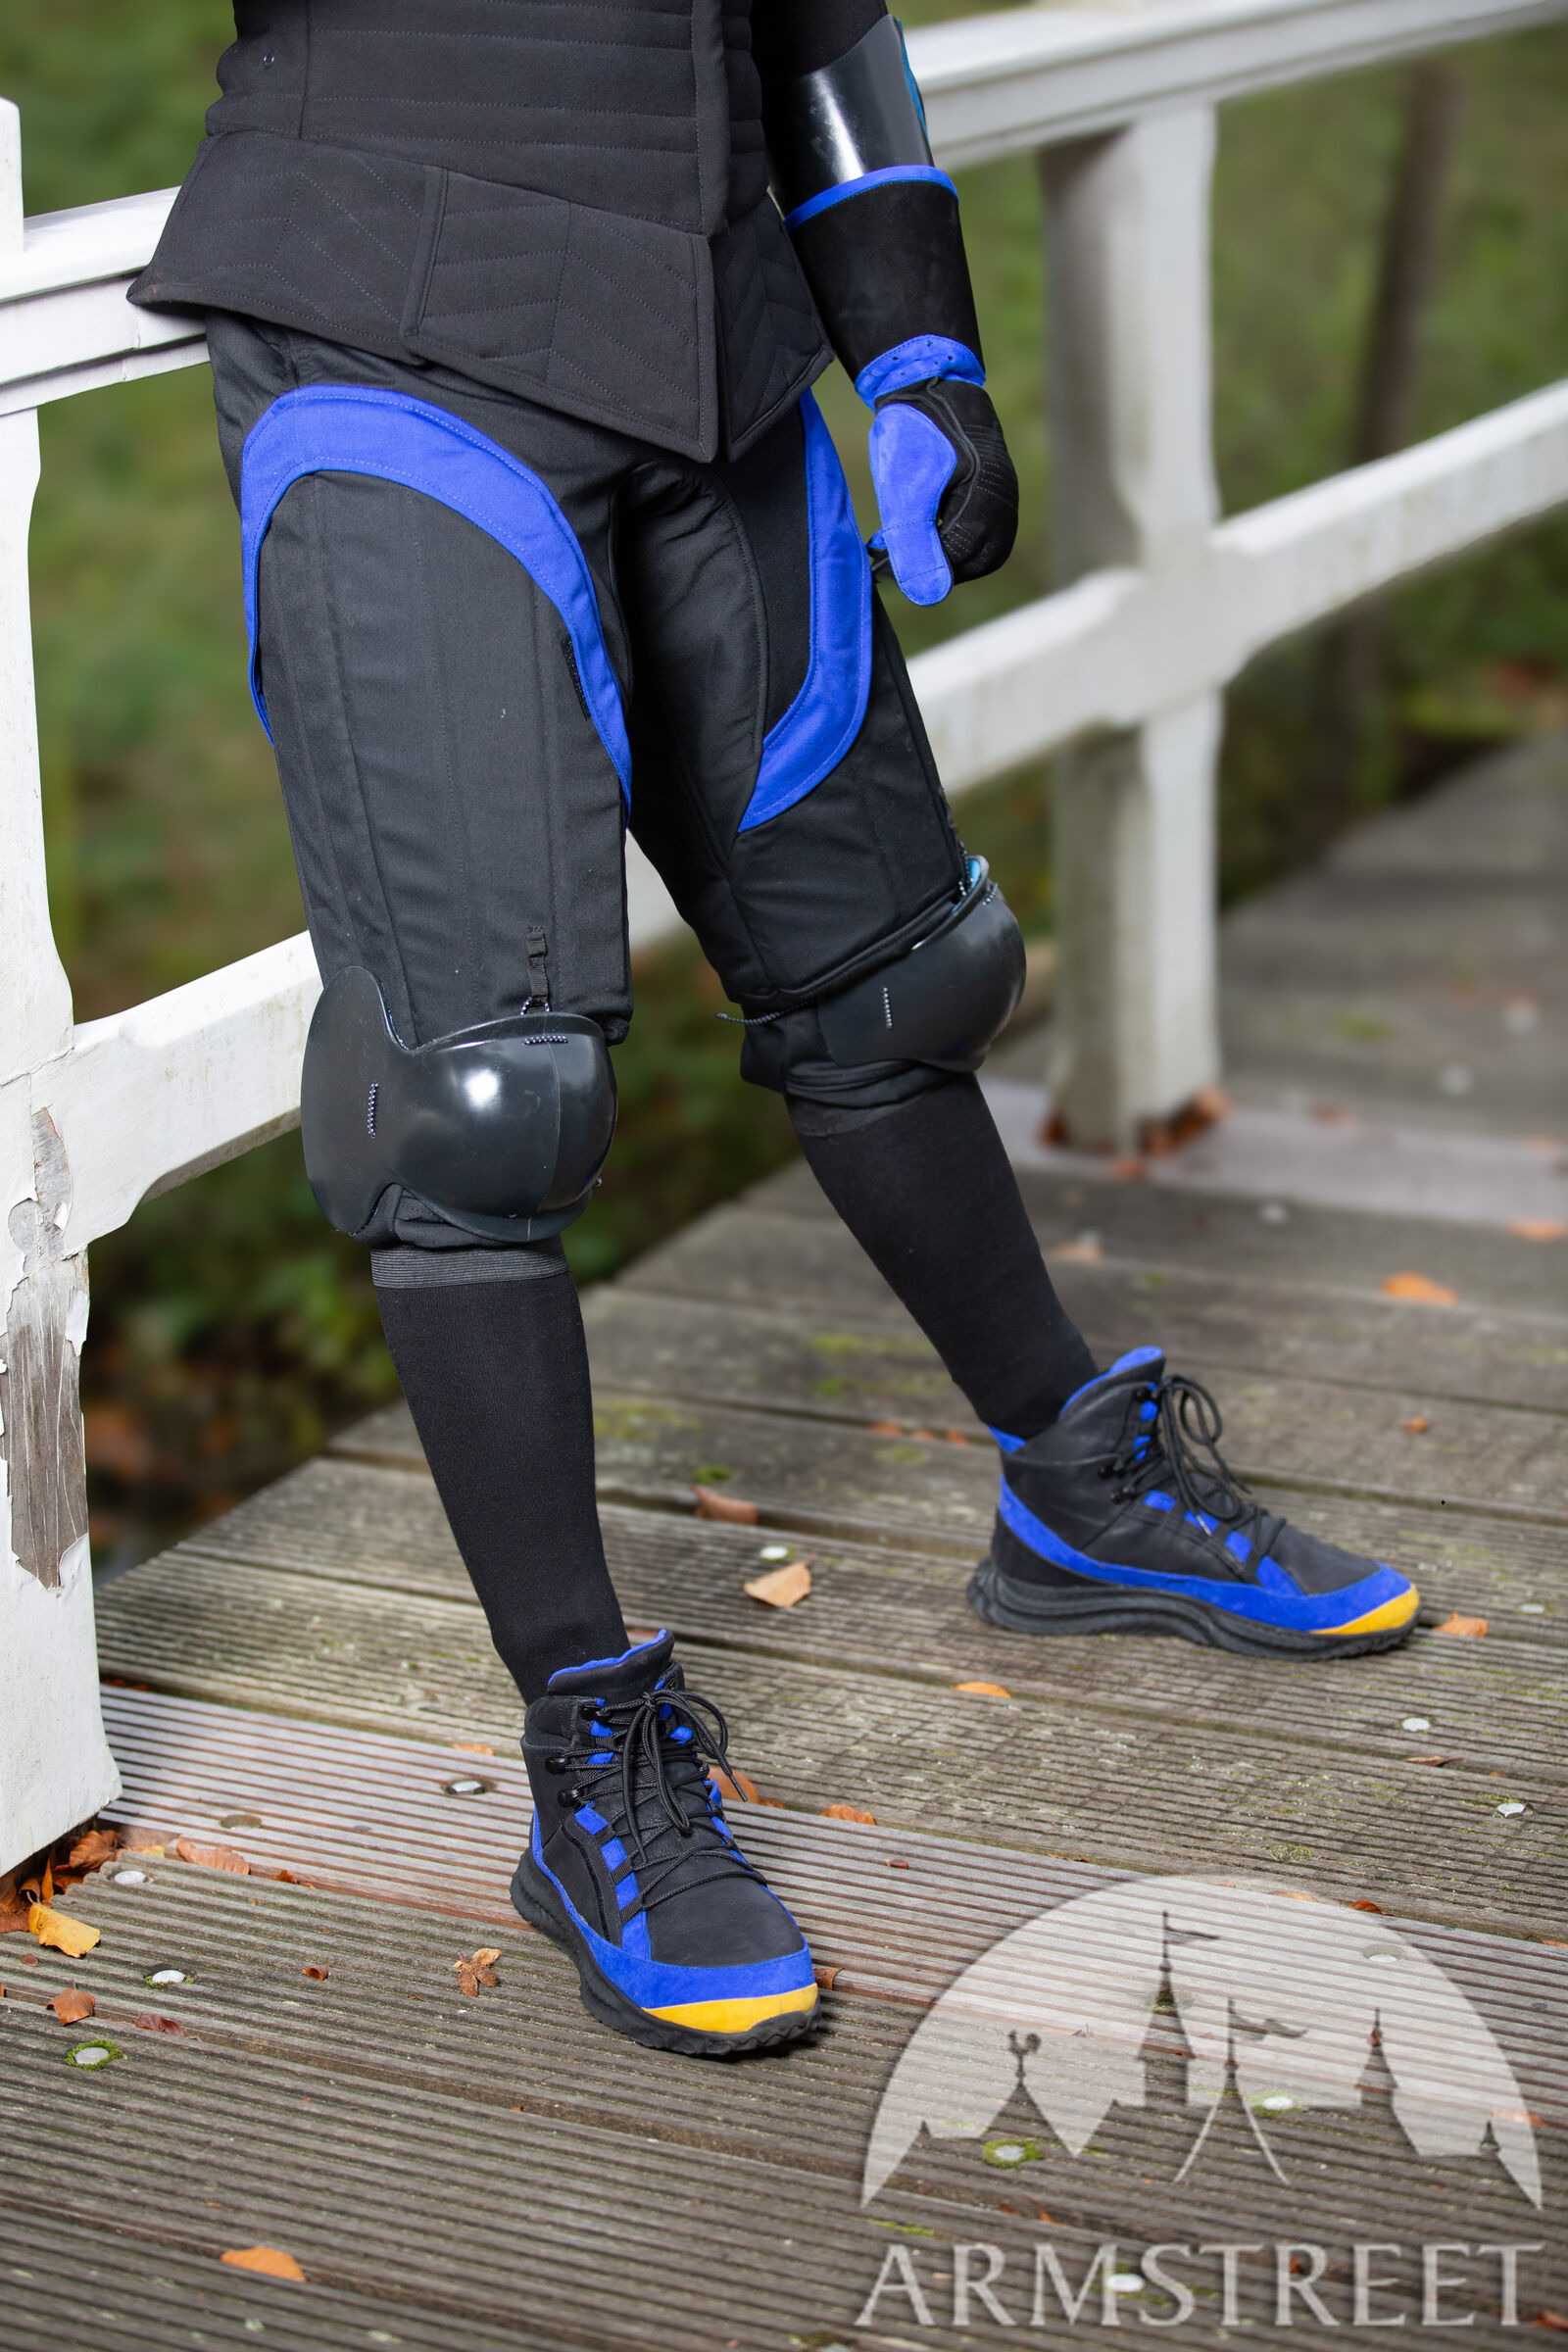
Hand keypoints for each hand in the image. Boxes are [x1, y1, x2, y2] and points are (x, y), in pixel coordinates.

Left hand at [867, 379, 1017, 605]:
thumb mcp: (905, 491)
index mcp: (986, 500)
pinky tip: (913, 527)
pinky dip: (944, 538)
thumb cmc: (915, 433)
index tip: (880, 563)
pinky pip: (976, 531)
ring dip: (935, 553)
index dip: (917, 569)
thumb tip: (927, 596)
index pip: (957, 561)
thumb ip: (914, 543)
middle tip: (889, 557)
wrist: (928, 383)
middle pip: (971, 562)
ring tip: (896, 542)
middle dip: (930, 566)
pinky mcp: (993, 494)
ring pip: (974, 550)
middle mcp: (1004, 502)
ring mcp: (1003, 498)